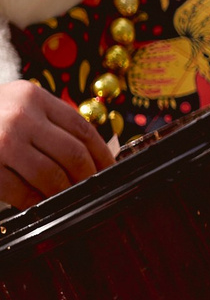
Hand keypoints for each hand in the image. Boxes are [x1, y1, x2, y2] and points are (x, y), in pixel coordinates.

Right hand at [0, 80, 111, 208]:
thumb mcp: (17, 106)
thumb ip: (49, 122)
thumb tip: (94, 156)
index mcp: (32, 97)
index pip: (81, 128)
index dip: (102, 153)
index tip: (109, 169)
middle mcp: (19, 115)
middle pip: (73, 154)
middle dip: (87, 178)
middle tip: (89, 189)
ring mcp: (1, 140)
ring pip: (51, 176)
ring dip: (63, 193)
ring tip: (65, 198)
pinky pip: (22, 191)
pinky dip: (36, 201)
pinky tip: (39, 203)